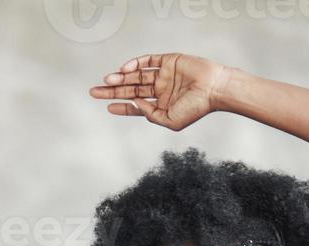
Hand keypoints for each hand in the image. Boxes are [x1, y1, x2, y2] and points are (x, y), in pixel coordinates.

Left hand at [89, 53, 230, 131]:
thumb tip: (135, 104)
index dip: (121, 106)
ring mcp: (163, 74)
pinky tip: (123, 69)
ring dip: (120, 78)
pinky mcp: (168, 61)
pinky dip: (135, 64)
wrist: (214, 89)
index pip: (136, 105)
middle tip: (94, 92)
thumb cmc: (196, 108)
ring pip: (136, 75)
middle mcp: (160, 89)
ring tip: (106, 81)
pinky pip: (147, 61)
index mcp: (161, 104)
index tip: (108, 107)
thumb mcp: (170, 121)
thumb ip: (151, 115)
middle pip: (131, 89)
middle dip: (113, 91)